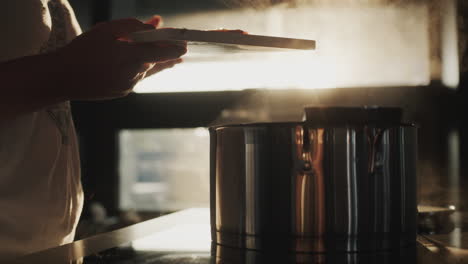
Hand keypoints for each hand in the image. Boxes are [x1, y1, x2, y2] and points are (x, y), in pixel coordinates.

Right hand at [52, 18, 186, 100]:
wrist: (62, 78)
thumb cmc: (82, 50)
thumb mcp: (106, 30)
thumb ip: (133, 26)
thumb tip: (156, 24)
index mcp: (129, 56)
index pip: (162, 52)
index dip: (176, 48)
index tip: (185, 44)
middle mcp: (132, 73)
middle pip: (156, 61)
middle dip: (166, 52)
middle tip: (182, 47)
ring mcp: (129, 85)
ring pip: (147, 70)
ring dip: (154, 61)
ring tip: (174, 59)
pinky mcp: (123, 92)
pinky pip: (136, 77)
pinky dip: (139, 69)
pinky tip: (140, 64)